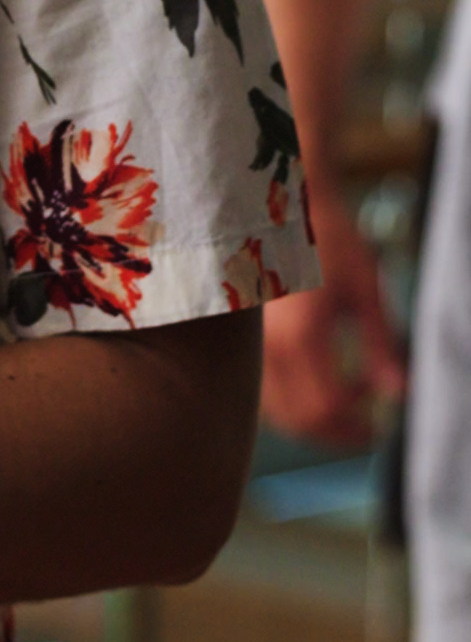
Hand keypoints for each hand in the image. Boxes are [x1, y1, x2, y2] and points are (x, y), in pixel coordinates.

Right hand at [260, 184, 402, 444]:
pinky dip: (292, 406)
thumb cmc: (326, 239)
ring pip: (279, 415)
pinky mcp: (244, 346)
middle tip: (366, 427)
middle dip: (338, 433)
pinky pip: (265, 395)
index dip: (358, 425)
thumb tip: (398, 392)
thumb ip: (383, 346)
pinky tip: (316, 388)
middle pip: (302, 421)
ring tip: (345, 406)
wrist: (276, 208)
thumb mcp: (367, 291)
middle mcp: (270, 348)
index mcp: (304, 335)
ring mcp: (251, 348)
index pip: (330, 408)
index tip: (380, 422)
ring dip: (314, 423)